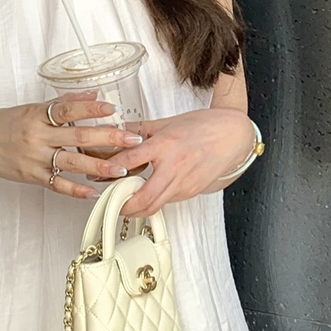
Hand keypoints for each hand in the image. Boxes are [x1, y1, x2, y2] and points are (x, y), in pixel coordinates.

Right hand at [0, 91, 146, 200]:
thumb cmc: (3, 123)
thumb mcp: (30, 108)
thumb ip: (62, 103)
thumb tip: (93, 95)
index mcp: (36, 115)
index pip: (67, 109)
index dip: (90, 108)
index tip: (112, 108)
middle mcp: (36, 136)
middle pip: (77, 137)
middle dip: (108, 138)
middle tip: (132, 139)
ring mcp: (34, 158)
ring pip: (72, 163)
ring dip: (99, 166)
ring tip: (122, 169)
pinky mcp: (30, 177)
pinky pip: (57, 184)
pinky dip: (76, 190)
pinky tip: (93, 192)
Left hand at [91, 108, 254, 216]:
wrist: (233, 135)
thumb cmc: (205, 126)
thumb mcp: (168, 121)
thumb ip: (141, 129)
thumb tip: (119, 131)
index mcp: (164, 144)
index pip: (129, 161)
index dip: (109, 170)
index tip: (97, 173)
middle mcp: (174, 166)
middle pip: (142, 197)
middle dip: (122, 206)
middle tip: (111, 203)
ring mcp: (184, 182)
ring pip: (154, 206)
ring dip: (137, 209)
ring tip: (125, 203)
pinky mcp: (191, 191)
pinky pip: (167, 201)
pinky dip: (154, 202)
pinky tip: (147, 196)